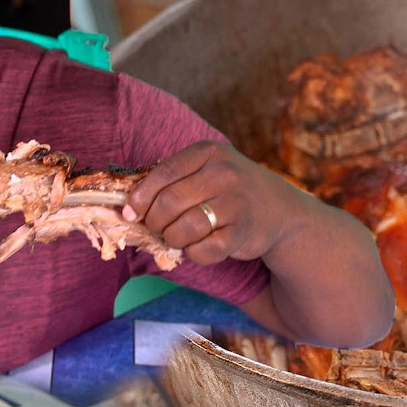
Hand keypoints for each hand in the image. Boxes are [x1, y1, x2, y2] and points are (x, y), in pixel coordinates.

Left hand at [123, 140, 300, 264]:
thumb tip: (126, 206)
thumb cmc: (229, 191)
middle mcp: (224, 174)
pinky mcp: (243, 232)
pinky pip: (203, 250)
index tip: (130, 212)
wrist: (281, 210)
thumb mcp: (207, 170)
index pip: (163, 173)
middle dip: (154, 222)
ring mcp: (236, 203)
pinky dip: (193, 253)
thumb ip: (173, 181)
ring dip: (172, 239)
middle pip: (168, 203)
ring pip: (183, 228)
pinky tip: (197, 247)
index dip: (140, 197)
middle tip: (157, 228)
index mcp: (208, 152)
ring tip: (177, 237)